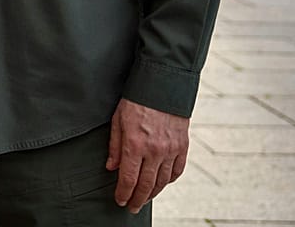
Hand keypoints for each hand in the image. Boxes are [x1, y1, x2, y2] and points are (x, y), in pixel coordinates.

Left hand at [107, 98, 189, 212]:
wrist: (162, 86)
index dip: (124, 193)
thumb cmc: (135, 101)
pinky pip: (177, 171)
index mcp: (135, 144)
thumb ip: (115, 146)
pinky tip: (162, 184)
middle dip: (138, 199)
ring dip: (153, 193)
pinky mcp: (183, 146)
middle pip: (146, 185)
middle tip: (132, 207)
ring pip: (163, 181)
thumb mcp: (117, 120)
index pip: (128, 178)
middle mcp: (155, 151)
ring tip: (144, 198)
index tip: (120, 201)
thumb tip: (111, 168)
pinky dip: (169, 180)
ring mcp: (171, 150)